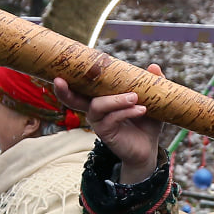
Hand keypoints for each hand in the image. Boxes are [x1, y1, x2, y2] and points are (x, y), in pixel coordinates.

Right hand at [53, 65, 164, 183]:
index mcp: (101, 97)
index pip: (83, 85)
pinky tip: (141, 110)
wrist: (148, 147)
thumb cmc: (145, 122)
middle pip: (74, 98)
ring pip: (98, 105)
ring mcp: (98, 121)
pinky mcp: (105, 133)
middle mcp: (94, 109)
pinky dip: (126, 111)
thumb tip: (153, 66)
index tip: (60, 68)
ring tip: (134, 97)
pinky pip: (112, 118)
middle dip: (65, 90)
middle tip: (59, 79)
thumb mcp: (150, 99)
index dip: (70, 77)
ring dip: (116, 99)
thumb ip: (151, 82)